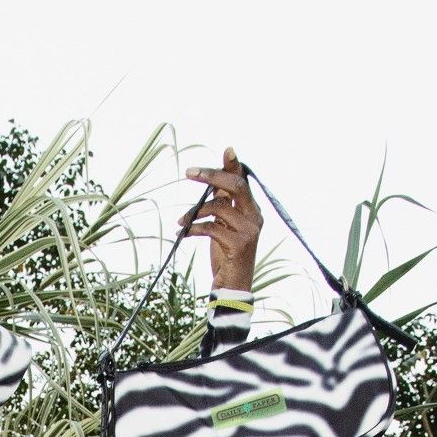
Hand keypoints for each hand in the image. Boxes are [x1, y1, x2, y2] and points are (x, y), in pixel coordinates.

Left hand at [182, 147, 261, 292]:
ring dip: (194, 212)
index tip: (227, 150)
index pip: (243, 181)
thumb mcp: (223, 226)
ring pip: (219, 207)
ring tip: (180, 221)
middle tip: (190, 172)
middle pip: (236, 186)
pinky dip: (193, 228)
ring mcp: (249, 231)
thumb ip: (222, 204)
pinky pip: (212, 228)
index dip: (234, 165)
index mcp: (252, 211)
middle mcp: (255, 218)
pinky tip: (182, 233)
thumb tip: (212, 180)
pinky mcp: (239, 245)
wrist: (232, 287)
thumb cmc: (225, 255)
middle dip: (212, 176)